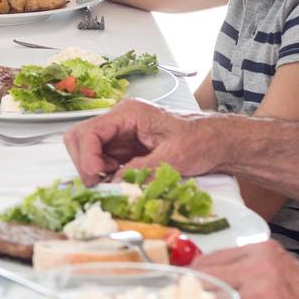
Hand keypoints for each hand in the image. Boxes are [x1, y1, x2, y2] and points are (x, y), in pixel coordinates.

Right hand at [61, 99, 226, 184]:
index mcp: (128, 114)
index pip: (89, 131)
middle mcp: (119, 121)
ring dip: (93, 170)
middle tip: (100, 183)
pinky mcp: (125, 149)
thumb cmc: (201, 141)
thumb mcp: (173, 157)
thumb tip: (115, 184)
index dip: (86, 156)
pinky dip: (104, 175)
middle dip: (84, 163)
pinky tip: (120, 182)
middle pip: (79, 139)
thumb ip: (141, 170)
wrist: (218, 142)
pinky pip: (102, 161)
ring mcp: (120, 135)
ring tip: (112, 183)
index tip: (96, 177)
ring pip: (87, 151)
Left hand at [195, 241, 298, 298]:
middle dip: (195, 298)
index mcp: (264, 251)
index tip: (186, 290)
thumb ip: (254, 272)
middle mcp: (261, 267)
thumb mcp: (287, 274)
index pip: (210, 259)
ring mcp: (263, 295)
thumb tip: (216, 282)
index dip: (195, 278)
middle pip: (206, 279)